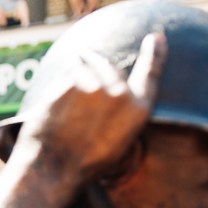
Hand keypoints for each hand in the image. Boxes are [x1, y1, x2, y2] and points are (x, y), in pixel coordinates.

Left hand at [16, 32, 166, 184]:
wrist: (52, 169)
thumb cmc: (83, 163)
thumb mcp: (117, 141)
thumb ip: (121, 111)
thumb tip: (112, 88)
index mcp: (138, 110)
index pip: (151, 73)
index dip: (154, 55)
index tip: (155, 38)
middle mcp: (121, 93)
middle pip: (109, 67)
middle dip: (96, 65)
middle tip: (81, 73)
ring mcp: (95, 86)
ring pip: (82, 68)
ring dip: (73, 79)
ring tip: (63, 108)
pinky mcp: (69, 84)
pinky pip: (64, 77)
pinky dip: (57, 89)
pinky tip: (53, 110)